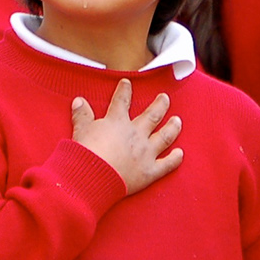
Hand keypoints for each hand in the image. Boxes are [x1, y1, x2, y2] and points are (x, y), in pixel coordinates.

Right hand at [71, 79, 183, 195]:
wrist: (92, 176)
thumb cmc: (85, 153)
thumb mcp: (81, 130)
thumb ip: (82, 115)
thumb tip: (78, 101)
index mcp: (117, 122)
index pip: (122, 101)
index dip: (124, 90)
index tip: (127, 83)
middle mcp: (135, 134)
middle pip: (152, 116)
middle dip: (160, 105)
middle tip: (165, 98)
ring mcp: (145, 153)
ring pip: (164, 136)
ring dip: (172, 127)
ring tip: (178, 121)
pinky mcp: (149, 172)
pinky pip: (166, 164)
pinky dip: (175, 159)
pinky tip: (180, 153)